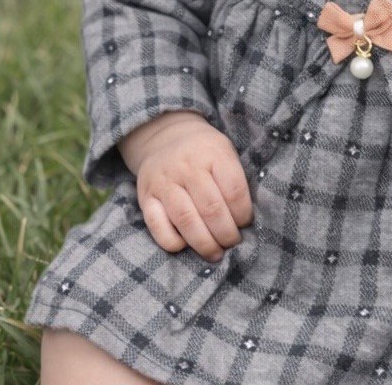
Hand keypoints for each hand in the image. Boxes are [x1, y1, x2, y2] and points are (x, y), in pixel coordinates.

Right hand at [119, 111, 253, 261]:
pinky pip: (157, 227)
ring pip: (186, 221)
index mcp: (212, 152)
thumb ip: (235, 179)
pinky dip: (174, 243)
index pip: (234, 190)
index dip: (244, 214)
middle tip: (233, 243)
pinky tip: (186, 245)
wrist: (165, 138)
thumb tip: (245, 221)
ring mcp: (164, 182)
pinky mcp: (145, 197)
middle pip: (211, 209)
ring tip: (215, 253)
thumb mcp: (225, 151)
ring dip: (204, 243)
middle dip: (226, 234)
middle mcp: (186, 166)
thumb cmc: (204, 152)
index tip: (246, 224)